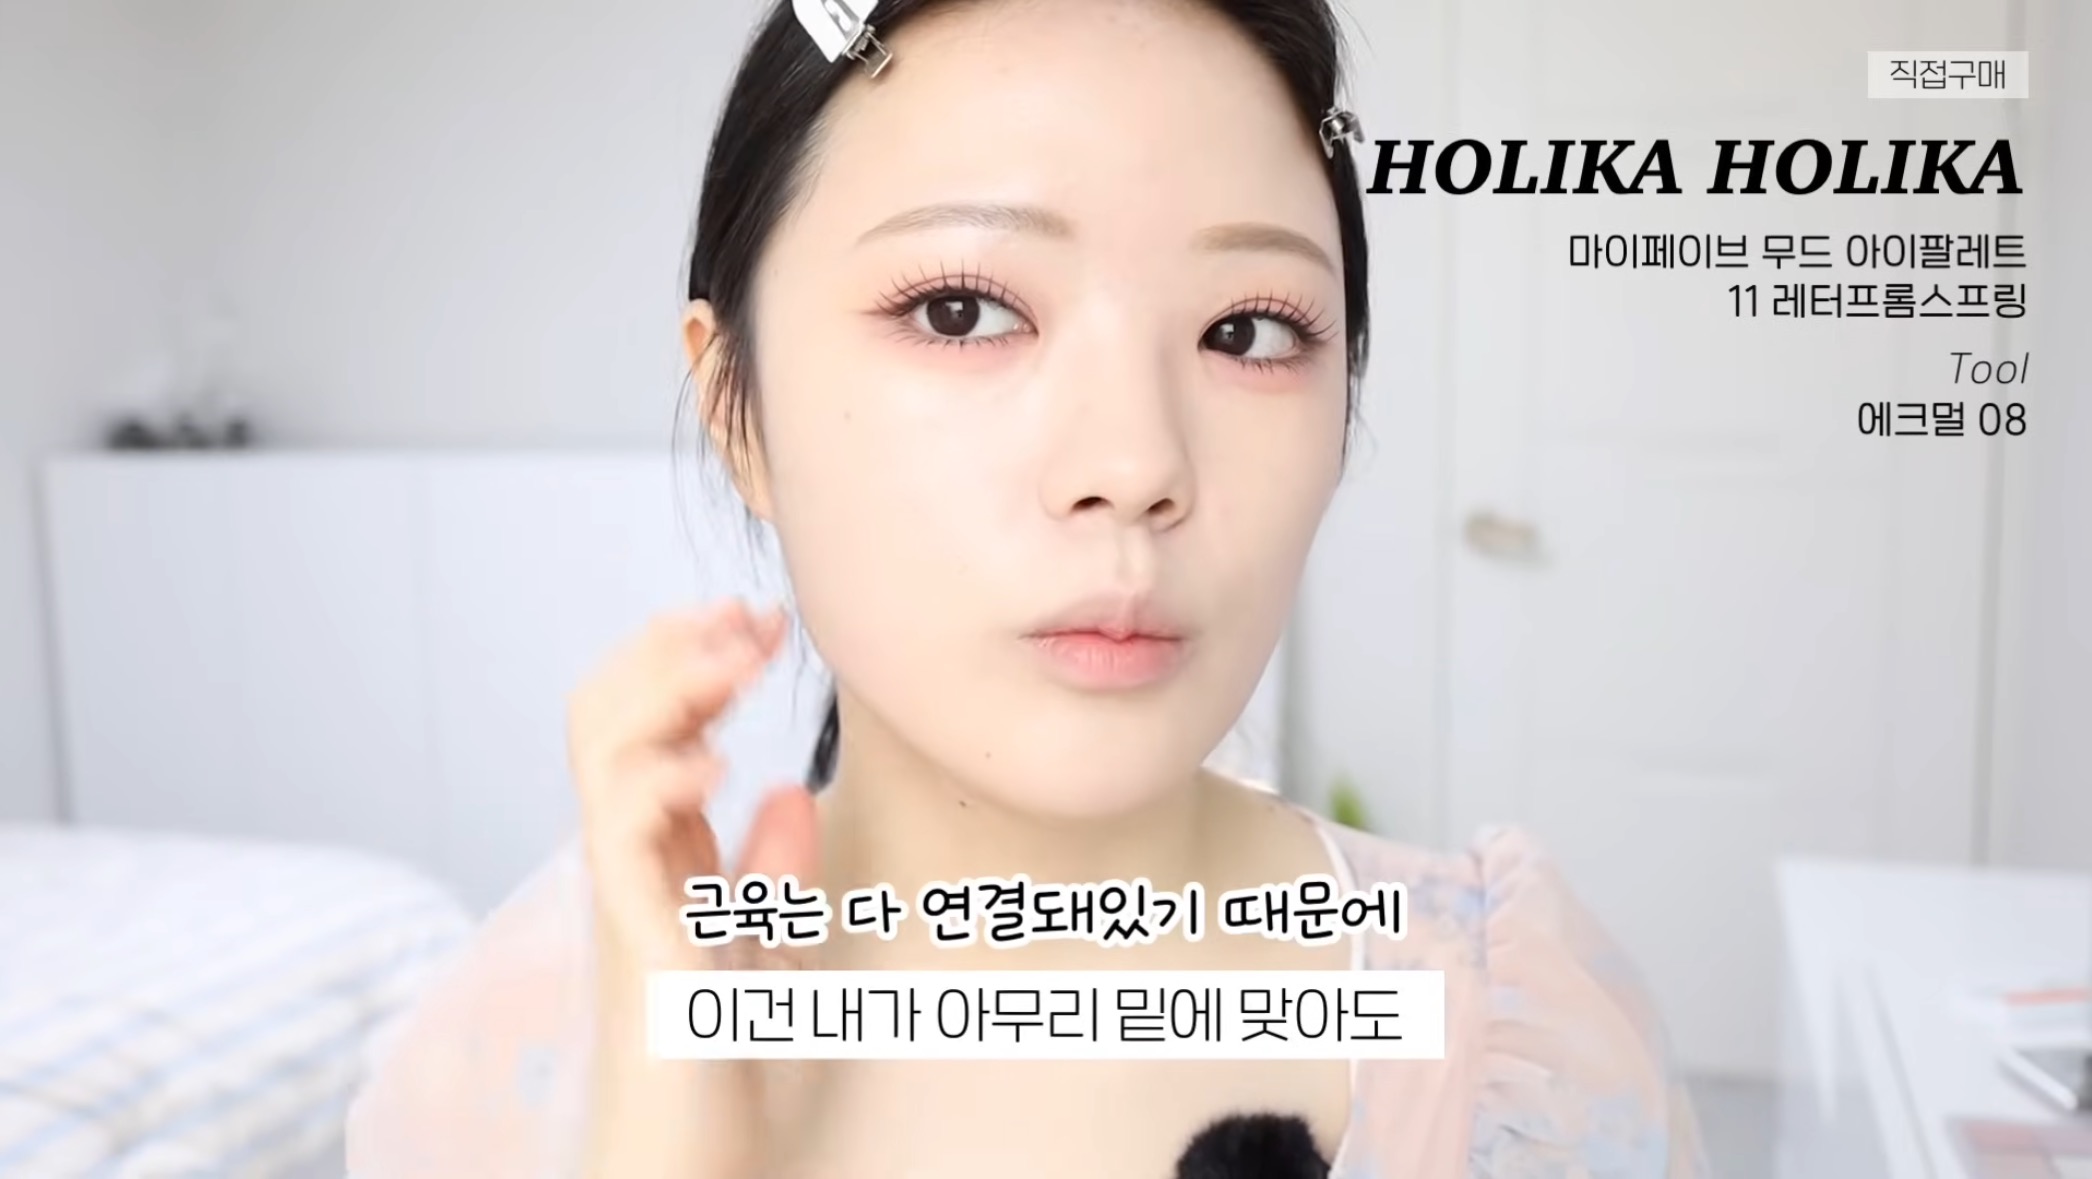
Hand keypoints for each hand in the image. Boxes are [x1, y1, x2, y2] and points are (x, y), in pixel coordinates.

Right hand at [566, 600, 820, 1178]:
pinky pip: (618, 836)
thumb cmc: (720, 1075)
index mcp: (660, 855)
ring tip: (733, 661)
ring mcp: (623, 895)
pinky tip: (717, 761)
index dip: (695, 658)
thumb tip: (788, 787)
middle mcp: (627, 861)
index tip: (761, 620)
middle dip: (672, 648)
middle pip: (606, 714)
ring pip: (599, 752)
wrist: (687, 1168)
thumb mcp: (770, 953)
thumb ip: (773, 872)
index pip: (648, 723)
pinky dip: (659, 782)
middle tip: (749, 617)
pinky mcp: (635, 939)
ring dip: (667, 689)